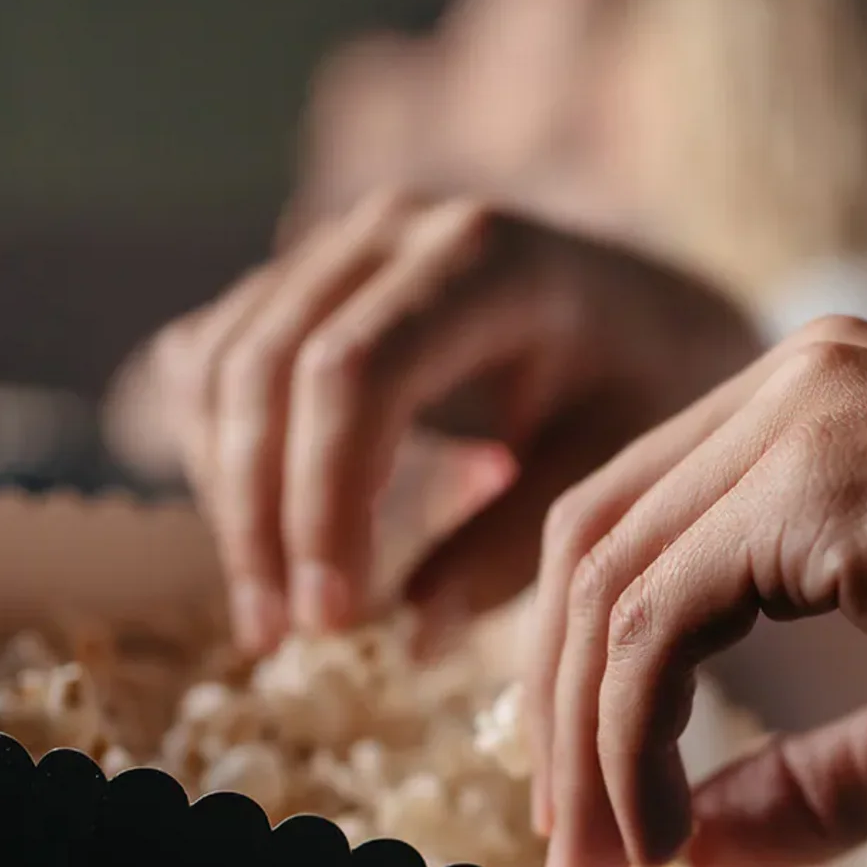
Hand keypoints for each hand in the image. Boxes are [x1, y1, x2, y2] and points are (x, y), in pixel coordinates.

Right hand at [143, 191, 757, 651]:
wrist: (653, 314)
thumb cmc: (645, 393)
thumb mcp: (609, 470)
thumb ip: (516, 547)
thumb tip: (413, 638)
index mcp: (487, 259)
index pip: (357, 374)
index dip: (324, 501)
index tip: (332, 617)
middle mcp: (396, 228)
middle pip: (269, 367)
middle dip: (262, 515)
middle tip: (281, 635)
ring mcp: (339, 244)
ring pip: (222, 362)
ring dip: (229, 496)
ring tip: (271, 614)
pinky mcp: (302, 277)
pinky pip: (214, 358)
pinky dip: (217, 452)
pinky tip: (263, 540)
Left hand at [527, 317, 866, 866]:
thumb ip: (799, 782)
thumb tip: (684, 855)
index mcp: (811, 413)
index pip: (637, 530)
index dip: (586, 676)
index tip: (598, 803)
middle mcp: (788, 385)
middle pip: (589, 543)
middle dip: (554, 714)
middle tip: (569, 853)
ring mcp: (801, 416)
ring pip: (604, 583)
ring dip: (582, 745)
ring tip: (603, 866)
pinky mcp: (820, 476)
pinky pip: (656, 616)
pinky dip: (628, 735)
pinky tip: (656, 830)